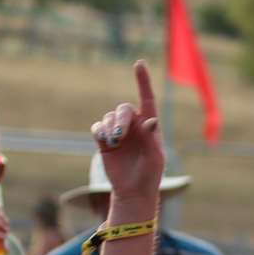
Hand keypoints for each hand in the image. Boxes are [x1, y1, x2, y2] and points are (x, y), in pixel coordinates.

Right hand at [89, 61, 165, 202]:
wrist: (133, 191)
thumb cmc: (150, 175)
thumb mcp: (156, 158)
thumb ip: (152, 139)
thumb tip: (151, 119)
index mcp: (149, 127)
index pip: (147, 100)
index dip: (143, 82)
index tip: (139, 64)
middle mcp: (134, 126)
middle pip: (123, 109)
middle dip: (120, 119)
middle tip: (120, 136)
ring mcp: (119, 133)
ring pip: (109, 118)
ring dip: (110, 128)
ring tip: (115, 143)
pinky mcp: (105, 142)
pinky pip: (98, 128)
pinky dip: (100, 132)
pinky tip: (106, 143)